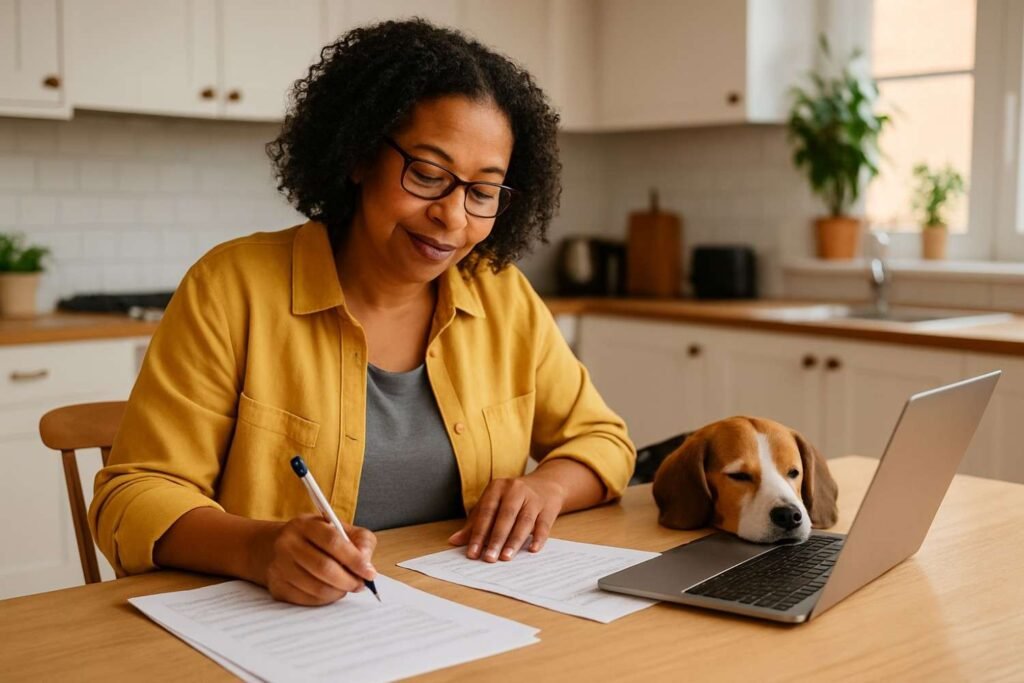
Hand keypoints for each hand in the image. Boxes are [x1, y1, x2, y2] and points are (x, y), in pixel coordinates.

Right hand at [255, 514, 376, 605]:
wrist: (276, 547)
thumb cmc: (315, 539)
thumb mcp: (339, 529)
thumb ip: (360, 541)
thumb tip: (367, 564)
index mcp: (305, 525)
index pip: (333, 541)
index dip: (354, 559)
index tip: (370, 573)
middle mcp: (288, 544)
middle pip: (324, 567)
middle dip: (348, 580)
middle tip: (361, 585)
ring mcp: (279, 566)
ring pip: (316, 587)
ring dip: (338, 591)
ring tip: (347, 587)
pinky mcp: (277, 587)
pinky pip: (307, 600)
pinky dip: (325, 599)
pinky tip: (331, 591)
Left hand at [448, 475, 566, 561]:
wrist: (546, 484)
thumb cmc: (513, 498)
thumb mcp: (493, 504)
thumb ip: (475, 523)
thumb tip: (454, 541)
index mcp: (497, 487)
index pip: (486, 512)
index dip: (478, 533)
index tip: (472, 553)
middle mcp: (515, 489)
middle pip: (505, 516)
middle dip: (496, 539)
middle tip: (489, 559)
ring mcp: (533, 498)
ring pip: (524, 520)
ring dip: (514, 540)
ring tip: (506, 557)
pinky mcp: (548, 507)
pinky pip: (543, 524)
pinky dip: (538, 537)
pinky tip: (532, 550)